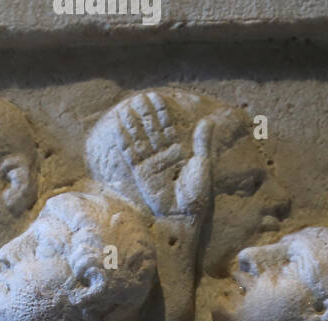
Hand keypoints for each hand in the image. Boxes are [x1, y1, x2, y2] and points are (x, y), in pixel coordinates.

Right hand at [117, 90, 212, 220]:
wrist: (183, 214)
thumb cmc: (197, 193)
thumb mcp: (203, 164)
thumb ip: (203, 142)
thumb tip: (208, 120)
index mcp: (179, 150)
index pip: (168, 127)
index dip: (162, 113)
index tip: (156, 97)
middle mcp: (163, 155)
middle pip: (152, 131)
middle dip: (144, 115)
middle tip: (137, 98)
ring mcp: (151, 164)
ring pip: (140, 140)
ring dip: (132, 125)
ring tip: (124, 110)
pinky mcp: (141, 174)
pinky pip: (131, 155)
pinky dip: (125, 143)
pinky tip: (119, 130)